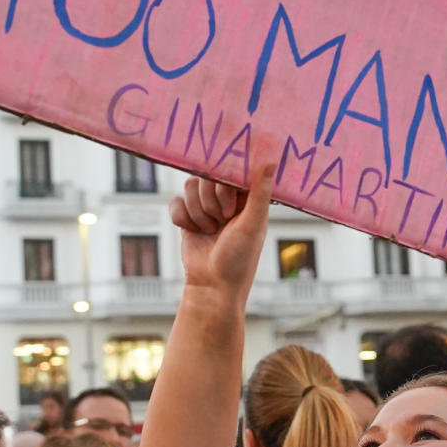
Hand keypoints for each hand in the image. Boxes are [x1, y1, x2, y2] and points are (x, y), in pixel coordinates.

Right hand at [169, 167, 273, 303]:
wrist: (212, 285)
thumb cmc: (239, 258)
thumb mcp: (253, 224)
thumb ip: (260, 192)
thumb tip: (271, 161)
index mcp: (247, 196)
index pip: (229, 170)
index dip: (224, 188)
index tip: (230, 209)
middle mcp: (226, 197)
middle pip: (206, 177)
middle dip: (210, 204)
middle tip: (222, 224)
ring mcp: (205, 206)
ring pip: (190, 187)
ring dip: (198, 213)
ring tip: (210, 231)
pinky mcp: (188, 216)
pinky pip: (175, 202)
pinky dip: (182, 218)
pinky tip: (194, 232)